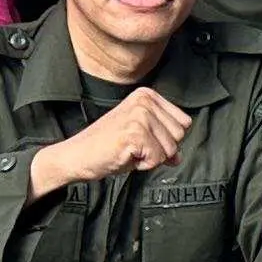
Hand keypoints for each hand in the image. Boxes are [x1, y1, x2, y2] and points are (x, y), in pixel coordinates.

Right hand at [33, 83, 191, 194]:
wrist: (77, 155)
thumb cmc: (106, 146)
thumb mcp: (140, 138)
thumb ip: (163, 141)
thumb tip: (179, 156)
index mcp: (147, 96)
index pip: (184, 122)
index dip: (167, 139)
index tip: (145, 140)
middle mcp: (144, 101)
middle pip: (179, 135)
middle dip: (161, 149)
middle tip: (136, 148)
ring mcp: (140, 115)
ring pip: (170, 149)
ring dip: (151, 158)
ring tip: (130, 151)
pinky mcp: (135, 133)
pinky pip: (157, 159)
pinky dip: (144, 165)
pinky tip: (126, 156)